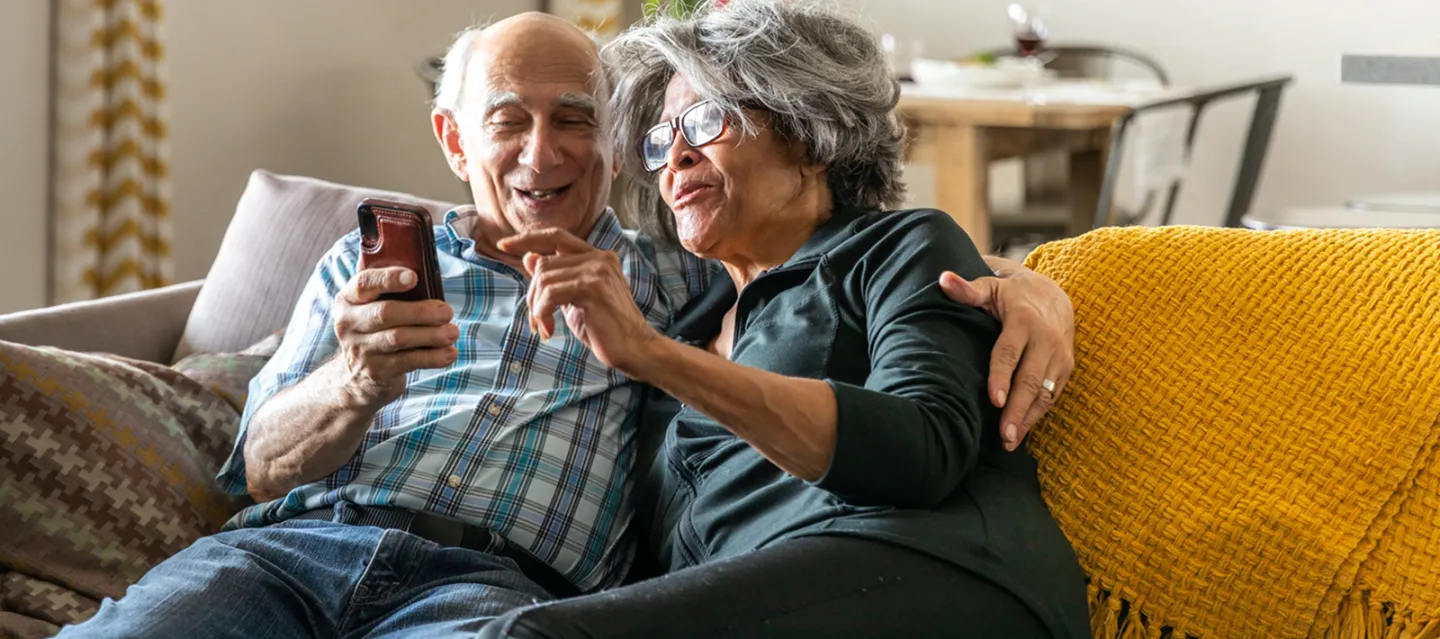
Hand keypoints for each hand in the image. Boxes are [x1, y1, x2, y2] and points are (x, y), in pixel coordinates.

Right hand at [333, 267, 458, 405]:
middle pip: (385, 313)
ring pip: (398, 338)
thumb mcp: (372, 307)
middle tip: (447, 312)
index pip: (363, 284)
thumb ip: (389, 289)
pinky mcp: (376, 371)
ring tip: (453, 332)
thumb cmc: (376, 330)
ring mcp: (361, 350)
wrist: (355, 377)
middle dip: (420, 312)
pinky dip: (433, 357)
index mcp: (349, 300)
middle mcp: (349, 324)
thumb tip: (427, 274)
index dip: (388, 279)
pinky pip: (408, 361)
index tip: (414, 277)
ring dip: (431, 334)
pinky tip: (449, 352)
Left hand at [498, 229, 661, 374]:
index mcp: (597, 257)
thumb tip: (529, 257)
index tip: (504, 246)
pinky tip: (549, 330)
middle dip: (532, 294)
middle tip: (536, 320)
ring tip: (544, 327)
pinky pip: (550, 293)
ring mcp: (597, 270)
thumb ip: (555, 278)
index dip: (527, 239)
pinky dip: (542, 313)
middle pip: (544, 263)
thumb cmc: (605, 329)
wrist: (635, 349)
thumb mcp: (573, 300)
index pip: (555, 236)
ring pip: (544, 278)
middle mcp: (599, 257)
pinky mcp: (592, 288)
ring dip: (536, 307)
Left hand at [939, 258, 1073, 450]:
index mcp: (1024, 320)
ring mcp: (1060, 357)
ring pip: (1045, 393)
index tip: (993, 400)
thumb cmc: (1012, 295)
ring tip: (1010, 442)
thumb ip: (968, 289)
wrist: (1054, 295)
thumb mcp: (991, 287)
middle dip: (1016, 409)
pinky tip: (1021, 433)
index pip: (1010, 352)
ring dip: (1028, 420)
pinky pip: (1053, 397)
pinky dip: (1037, 416)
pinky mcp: (1067, 369)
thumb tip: (943, 279)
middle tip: (1003, 435)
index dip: (1002, 377)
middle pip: (1030, 380)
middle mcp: (1046, 340)